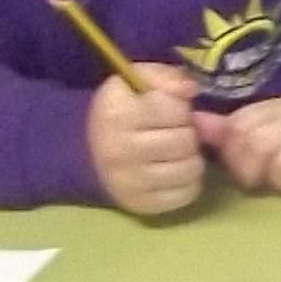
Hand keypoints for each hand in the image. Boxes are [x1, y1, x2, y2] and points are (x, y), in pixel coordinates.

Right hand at [84, 63, 206, 215]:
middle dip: (186, 132)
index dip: (178, 107)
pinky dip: (188, 181)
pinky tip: (173, 170)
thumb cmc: (121, 112)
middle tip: (173, 132)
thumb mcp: (135, 82)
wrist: (89, 153)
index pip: (175, 109)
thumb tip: (190, 89)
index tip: (165, 110)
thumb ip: (165, 77)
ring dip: (190, 157)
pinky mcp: (141, 204)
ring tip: (175, 151)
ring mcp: (130, 181)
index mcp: (116, 114)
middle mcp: (120, 150)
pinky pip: (188, 193)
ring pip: (192, 168)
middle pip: (187, 140)